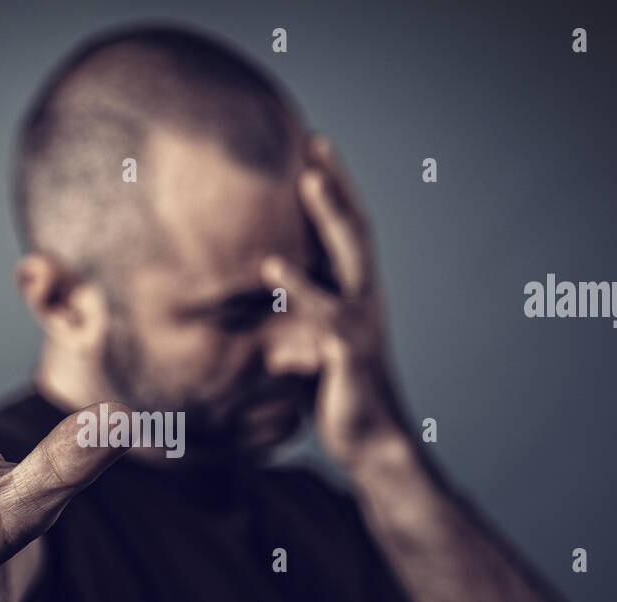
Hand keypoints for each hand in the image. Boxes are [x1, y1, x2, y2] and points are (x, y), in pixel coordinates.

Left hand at [261, 134, 409, 469]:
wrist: (369, 444)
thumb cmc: (336, 396)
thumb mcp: (307, 347)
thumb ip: (289, 321)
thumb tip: (247, 311)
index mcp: (356, 294)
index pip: (346, 231)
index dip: (334, 190)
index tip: (312, 148)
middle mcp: (365, 298)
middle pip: (354, 228)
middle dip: (336, 184)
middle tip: (316, 142)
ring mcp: (361, 321)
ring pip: (350, 257)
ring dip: (329, 215)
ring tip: (307, 179)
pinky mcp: (348, 349)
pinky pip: (322, 311)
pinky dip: (297, 286)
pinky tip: (271, 264)